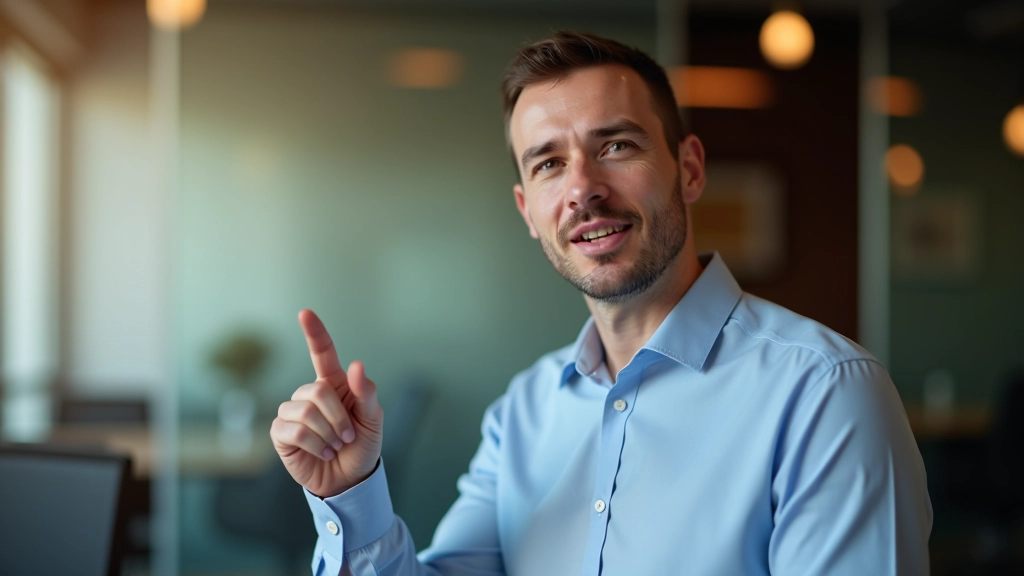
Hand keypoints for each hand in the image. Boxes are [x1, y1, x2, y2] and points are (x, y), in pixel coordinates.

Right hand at [270, 309, 383, 497]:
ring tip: (336, 445)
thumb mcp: (373, 420)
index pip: (322, 352)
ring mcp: (292, 412)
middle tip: (348, 436)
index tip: (305, 312)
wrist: (349, 478)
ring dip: (328, 433)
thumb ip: (366, 393)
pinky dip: (315, 445)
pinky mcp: (280, 433)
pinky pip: (295, 431)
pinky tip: (322, 452)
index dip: (314, 332)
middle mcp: (310, 394)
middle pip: (317, 390)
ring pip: (305, 411)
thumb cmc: (362, 445)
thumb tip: (356, 365)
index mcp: (334, 383)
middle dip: (338, 417)